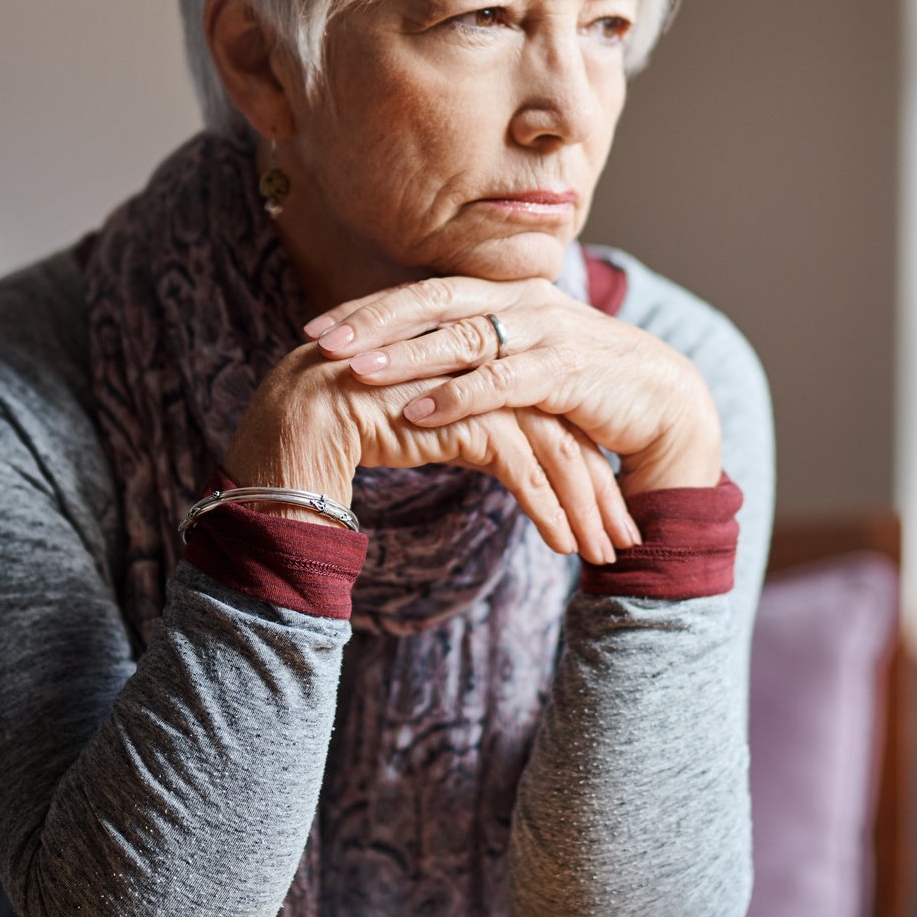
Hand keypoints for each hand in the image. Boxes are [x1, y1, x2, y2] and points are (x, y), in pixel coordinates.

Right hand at [222, 343, 638, 561]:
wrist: (293, 428)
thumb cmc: (351, 431)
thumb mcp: (429, 428)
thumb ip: (469, 427)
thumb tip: (509, 453)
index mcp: (483, 361)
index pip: (551, 414)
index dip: (582, 463)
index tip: (607, 509)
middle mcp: (488, 366)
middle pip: (564, 428)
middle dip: (598, 489)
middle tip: (623, 537)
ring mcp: (477, 386)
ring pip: (553, 448)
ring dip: (584, 505)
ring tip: (604, 554)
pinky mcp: (461, 415)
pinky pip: (521, 467)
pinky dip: (549, 508)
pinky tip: (565, 546)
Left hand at [301, 275, 722, 495]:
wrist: (661, 404)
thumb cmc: (583, 386)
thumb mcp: (522, 363)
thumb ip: (474, 355)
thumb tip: (404, 367)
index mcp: (506, 293)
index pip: (425, 292)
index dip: (371, 308)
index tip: (317, 329)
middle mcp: (523, 300)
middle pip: (434, 301)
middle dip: (373, 321)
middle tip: (320, 341)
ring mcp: (546, 330)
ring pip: (461, 337)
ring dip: (404, 356)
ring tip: (355, 373)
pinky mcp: (567, 369)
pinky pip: (501, 380)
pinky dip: (456, 395)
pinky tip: (416, 412)